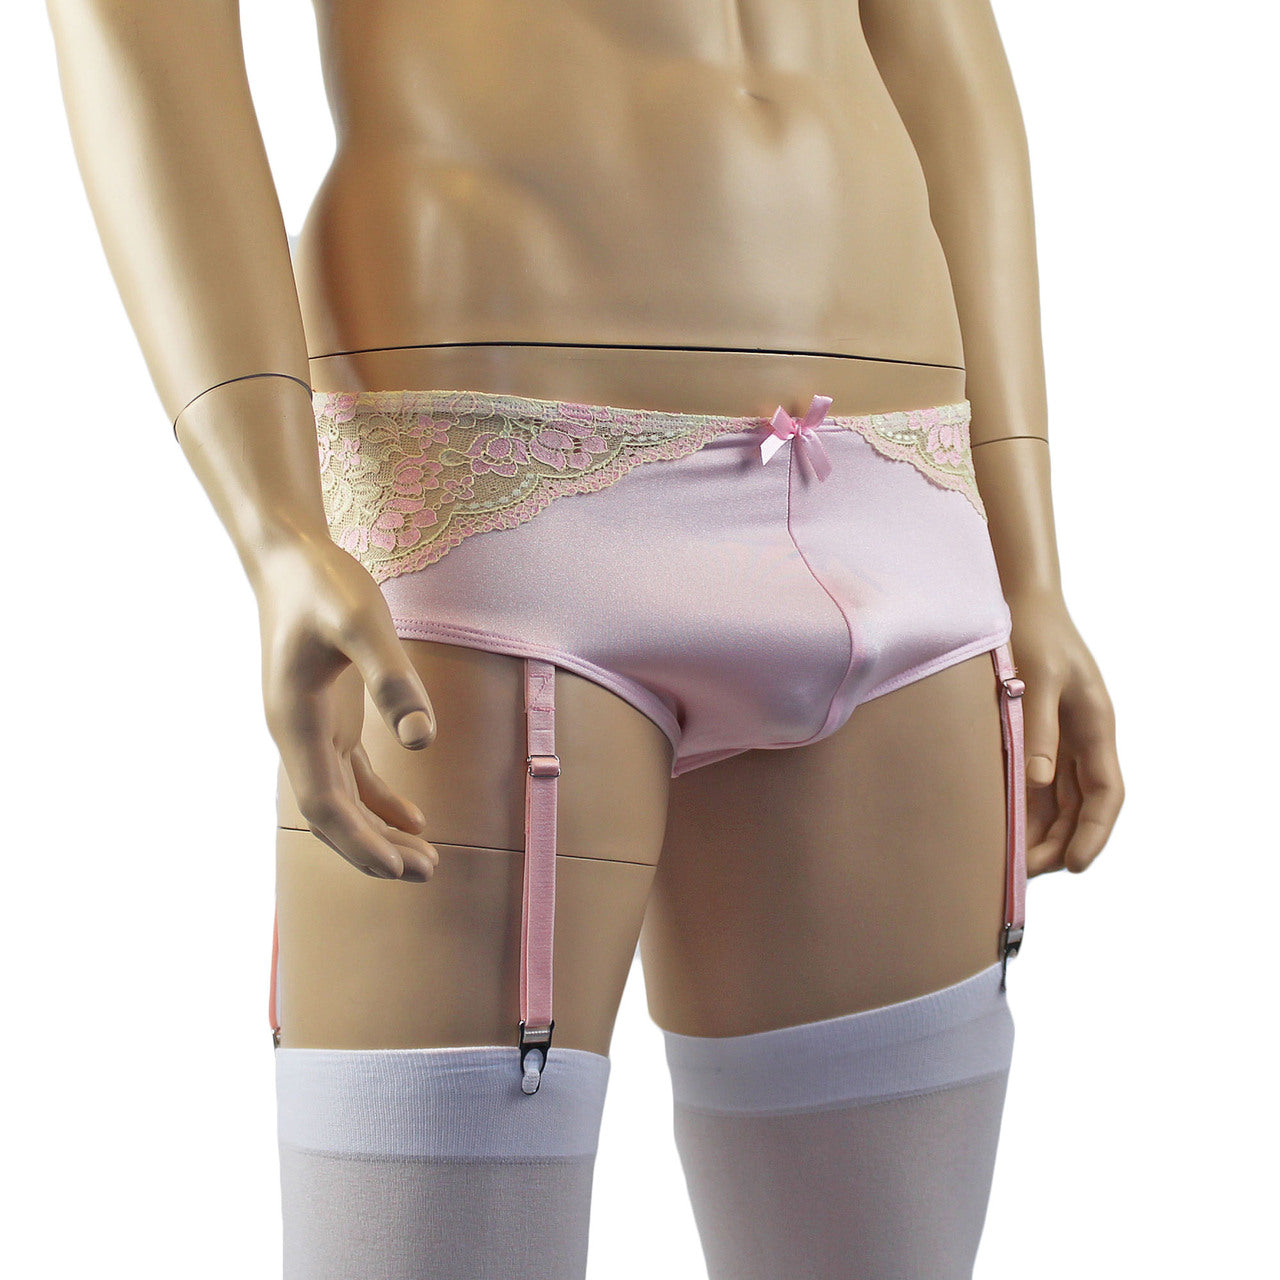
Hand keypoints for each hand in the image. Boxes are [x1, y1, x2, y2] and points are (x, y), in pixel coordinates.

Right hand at [253, 531, 440, 880]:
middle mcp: (296, 735)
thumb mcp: (363, 624)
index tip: (397, 869)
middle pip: (333, 812)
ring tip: (425, 859)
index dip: (359, 841)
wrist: (290, 557)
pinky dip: (379, 801)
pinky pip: (351, 775)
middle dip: (375, 848)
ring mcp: (311, 729)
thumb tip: (423, 743)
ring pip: (343, 799)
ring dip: (380, 831)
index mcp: (295, 722)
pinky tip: (413, 819)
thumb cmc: (323, 584)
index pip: (323, 803)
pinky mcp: (329, 718)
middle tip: (427, 871)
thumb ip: (392, 681)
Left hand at [1007, 591, 1124, 875]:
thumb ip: (1039, 729)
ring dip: (1040, 832)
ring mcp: (1061, 738)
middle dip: (1060, 844)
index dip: (1095, 833)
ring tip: (1007, 863)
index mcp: (1095, 724)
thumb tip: (1037, 783)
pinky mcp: (1036, 735)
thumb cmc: (1032, 634)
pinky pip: (1036, 783)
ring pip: (1058, 801)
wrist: (1019, 601)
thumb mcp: (1035, 678)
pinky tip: (999, 828)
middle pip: (1081, 806)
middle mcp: (1083, 738)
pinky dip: (1023, 808)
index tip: (1076, 866)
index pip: (1106, 792)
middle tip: (1022, 874)